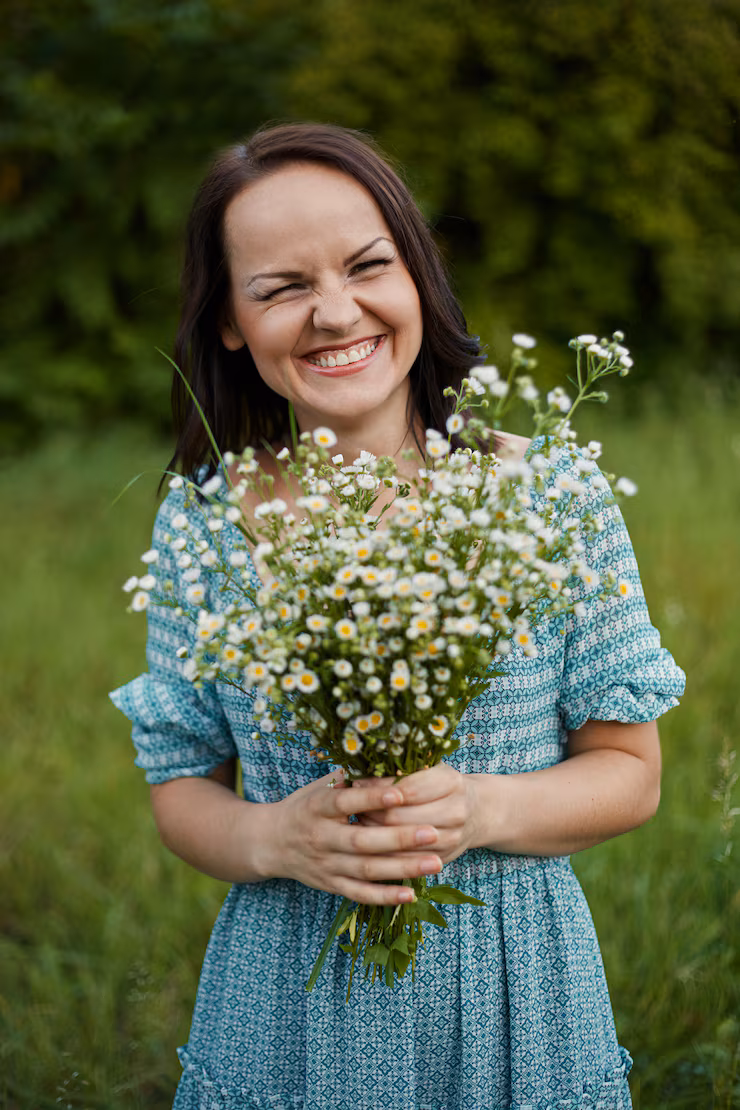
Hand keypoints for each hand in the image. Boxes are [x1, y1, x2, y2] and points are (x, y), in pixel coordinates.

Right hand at [260, 770, 443, 904]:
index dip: (372, 799)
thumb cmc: (306, 807)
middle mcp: (320, 838)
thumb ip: (351, 777)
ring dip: (402, 869)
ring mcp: (326, 865)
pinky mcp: (332, 885)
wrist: (271, 843)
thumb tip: (388, 757)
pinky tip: (411, 894)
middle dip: (400, 838)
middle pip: (362, 841)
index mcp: (317, 808)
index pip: (345, 802)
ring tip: (435, 863)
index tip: (402, 794)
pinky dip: (384, 897)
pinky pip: (360, 894)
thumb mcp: (320, 786)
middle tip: (433, 832)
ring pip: (366, 870)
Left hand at [355, 765, 483, 865]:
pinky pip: (406, 861)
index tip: (355, 785)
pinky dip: (385, 855)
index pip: (406, 788)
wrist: (475, 813)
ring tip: (358, 823)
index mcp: (450, 781)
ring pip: (401, 842)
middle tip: (351, 808)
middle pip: (400, 816)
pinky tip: (370, 845)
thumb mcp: (429, 769)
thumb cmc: (442, 786)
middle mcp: (455, 810)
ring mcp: (451, 837)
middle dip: (371, 813)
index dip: (377, 789)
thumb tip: (360, 777)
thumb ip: (401, 771)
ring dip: (374, 834)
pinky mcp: (443, 858)